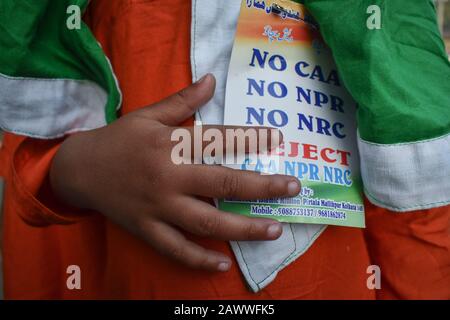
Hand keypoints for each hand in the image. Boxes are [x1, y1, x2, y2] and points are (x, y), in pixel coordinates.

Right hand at [50, 74, 300, 271]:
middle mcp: (168, 178)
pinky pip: (175, 249)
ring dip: (243, 228)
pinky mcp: (146, 230)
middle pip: (222, 184)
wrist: (79, 169)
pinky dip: (199, 259)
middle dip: (261, 187)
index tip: (278, 138)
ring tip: (274, 230)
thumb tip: (212, 80)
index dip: (250, 138)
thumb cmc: (118, 140)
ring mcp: (157, 208)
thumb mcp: (148, 115)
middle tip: (292, 189)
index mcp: (170, 145)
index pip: (218, 140)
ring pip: (206, 222)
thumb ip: (183, 101)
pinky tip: (223, 263)